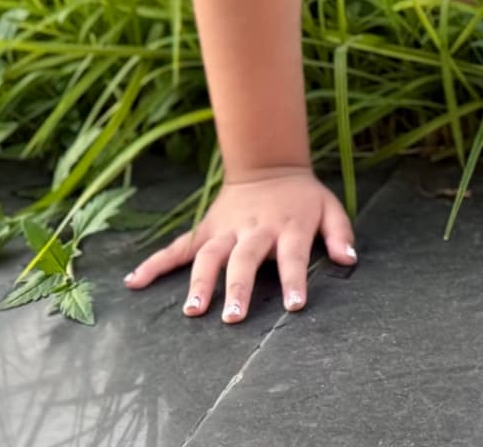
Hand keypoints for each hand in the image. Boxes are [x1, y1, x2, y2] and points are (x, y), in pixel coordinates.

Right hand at [122, 166, 354, 322]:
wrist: (269, 165)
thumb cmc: (302, 197)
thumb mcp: (330, 207)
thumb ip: (340, 233)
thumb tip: (348, 260)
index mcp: (288, 226)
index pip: (292, 255)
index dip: (294, 279)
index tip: (294, 306)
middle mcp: (254, 229)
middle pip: (244, 258)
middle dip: (238, 287)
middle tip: (233, 318)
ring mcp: (226, 229)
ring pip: (210, 255)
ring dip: (200, 282)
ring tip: (192, 310)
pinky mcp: (206, 230)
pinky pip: (178, 247)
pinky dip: (155, 262)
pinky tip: (134, 281)